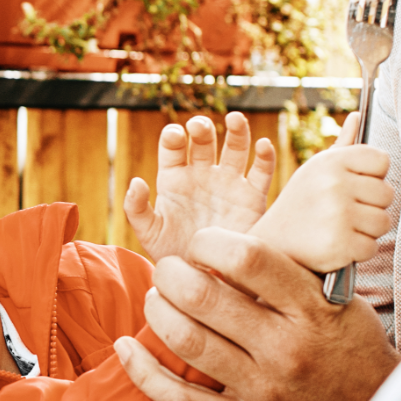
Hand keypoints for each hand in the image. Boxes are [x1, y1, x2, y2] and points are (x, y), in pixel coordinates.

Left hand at [114, 226, 399, 400]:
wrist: (370, 396)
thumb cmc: (344, 331)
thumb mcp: (329, 289)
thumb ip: (282, 267)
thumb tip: (222, 241)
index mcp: (308, 307)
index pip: (246, 259)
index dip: (210, 241)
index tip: (202, 240)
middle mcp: (284, 348)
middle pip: (205, 299)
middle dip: (172, 273)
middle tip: (168, 267)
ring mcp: (262, 386)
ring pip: (188, 343)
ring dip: (159, 310)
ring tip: (158, 294)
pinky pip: (182, 400)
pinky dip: (145, 372)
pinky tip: (128, 347)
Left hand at [122, 113, 274, 261]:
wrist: (206, 281)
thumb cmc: (173, 256)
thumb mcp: (149, 234)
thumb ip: (136, 209)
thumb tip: (136, 181)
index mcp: (175, 178)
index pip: (173, 148)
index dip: (173, 137)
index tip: (175, 135)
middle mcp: (203, 175)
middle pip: (204, 141)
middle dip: (202, 130)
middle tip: (200, 127)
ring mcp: (229, 184)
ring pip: (235, 148)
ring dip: (237, 131)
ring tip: (236, 119)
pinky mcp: (253, 198)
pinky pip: (261, 172)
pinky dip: (265, 157)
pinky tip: (263, 145)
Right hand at [250, 123, 391, 273]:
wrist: (272, 243)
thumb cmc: (301, 203)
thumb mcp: (316, 169)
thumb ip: (343, 144)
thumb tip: (359, 116)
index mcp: (331, 162)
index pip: (381, 160)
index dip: (373, 176)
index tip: (356, 185)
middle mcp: (334, 184)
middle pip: (387, 193)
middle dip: (372, 207)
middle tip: (347, 212)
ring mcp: (337, 215)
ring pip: (383, 222)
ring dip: (368, 231)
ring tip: (343, 228)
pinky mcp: (339, 245)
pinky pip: (371, 247)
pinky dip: (359, 251)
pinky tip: (339, 245)